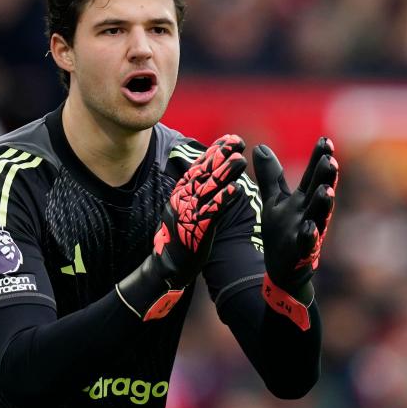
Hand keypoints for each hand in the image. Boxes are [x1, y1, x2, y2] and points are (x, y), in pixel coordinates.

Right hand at [117, 134, 246, 320]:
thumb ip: (195, 194)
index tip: (229, 139)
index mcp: (180, 194)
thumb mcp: (184, 211)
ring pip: (208, 189)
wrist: (165, 268)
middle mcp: (182, 200)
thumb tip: (209, 176)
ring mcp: (188, 214)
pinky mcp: (195, 230)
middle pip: (203, 173)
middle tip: (238, 141)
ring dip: (225, 174)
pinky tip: (236, 190)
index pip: (199, 168)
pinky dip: (223, 200)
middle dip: (220, 156)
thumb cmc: (179, 239)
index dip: (214, 152)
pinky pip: (211, 213)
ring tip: (241, 160)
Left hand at [252, 138, 337, 329]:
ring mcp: (308, 233)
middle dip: (326, 177)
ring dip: (322, 204)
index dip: (319, 159)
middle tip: (331, 160)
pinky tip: (309, 228)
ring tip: (325, 191)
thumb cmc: (282, 232)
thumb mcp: (274, 201)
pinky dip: (309, 237)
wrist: (282, 270)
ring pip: (318, 217)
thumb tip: (260, 146)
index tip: (324, 139)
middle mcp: (309, 214)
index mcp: (302, 200)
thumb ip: (270, 176)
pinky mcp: (301, 253)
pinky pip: (307, 245)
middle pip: (319, 192)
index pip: (312, 176)